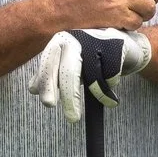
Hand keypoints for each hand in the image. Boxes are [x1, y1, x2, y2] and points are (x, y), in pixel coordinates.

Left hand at [30, 27, 152, 122]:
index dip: (47, 83)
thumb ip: (51, 74)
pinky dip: (112, 85)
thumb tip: (33, 89)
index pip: (49, 64)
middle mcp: (76, 38)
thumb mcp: (69, 64)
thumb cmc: (92, 55)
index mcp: (60, 41)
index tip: (49, 104)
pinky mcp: (116, 45)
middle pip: (70, 71)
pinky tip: (114, 82)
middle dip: (69, 97)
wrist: (124, 42)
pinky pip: (111, 75)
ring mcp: (97, 39)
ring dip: (100, 93)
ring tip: (106, 101)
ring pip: (94, 76)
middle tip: (72, 119)